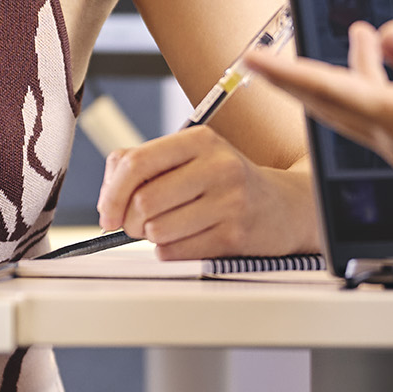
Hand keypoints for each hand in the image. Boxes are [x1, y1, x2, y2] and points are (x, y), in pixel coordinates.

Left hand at [97, 125, 323, 261]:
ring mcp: (230, 201)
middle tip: (137, 226)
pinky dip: (170, 251)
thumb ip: (143, 164)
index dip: (111, 193)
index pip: (136, 163)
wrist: (285, 207)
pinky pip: (176, 251)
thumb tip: (108, 196)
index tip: (107, 213)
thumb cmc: (225, 183)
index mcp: (200, 140)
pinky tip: (186, 239)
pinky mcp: (234, 235)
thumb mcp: (190, 158)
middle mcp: (218, 166)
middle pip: (143, 201)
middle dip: (130, 222)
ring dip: (151, 237)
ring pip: (157, 230)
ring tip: (168, 229)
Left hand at [248, 21, 392, 216]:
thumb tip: (386, 33)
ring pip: (368, 114)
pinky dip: (386, 97)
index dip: (284, 74)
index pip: (327, 92)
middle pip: (334, 107)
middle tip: (266, 60)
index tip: (249, 60)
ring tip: (362, 35)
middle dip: (300, 79)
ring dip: (354, 76)